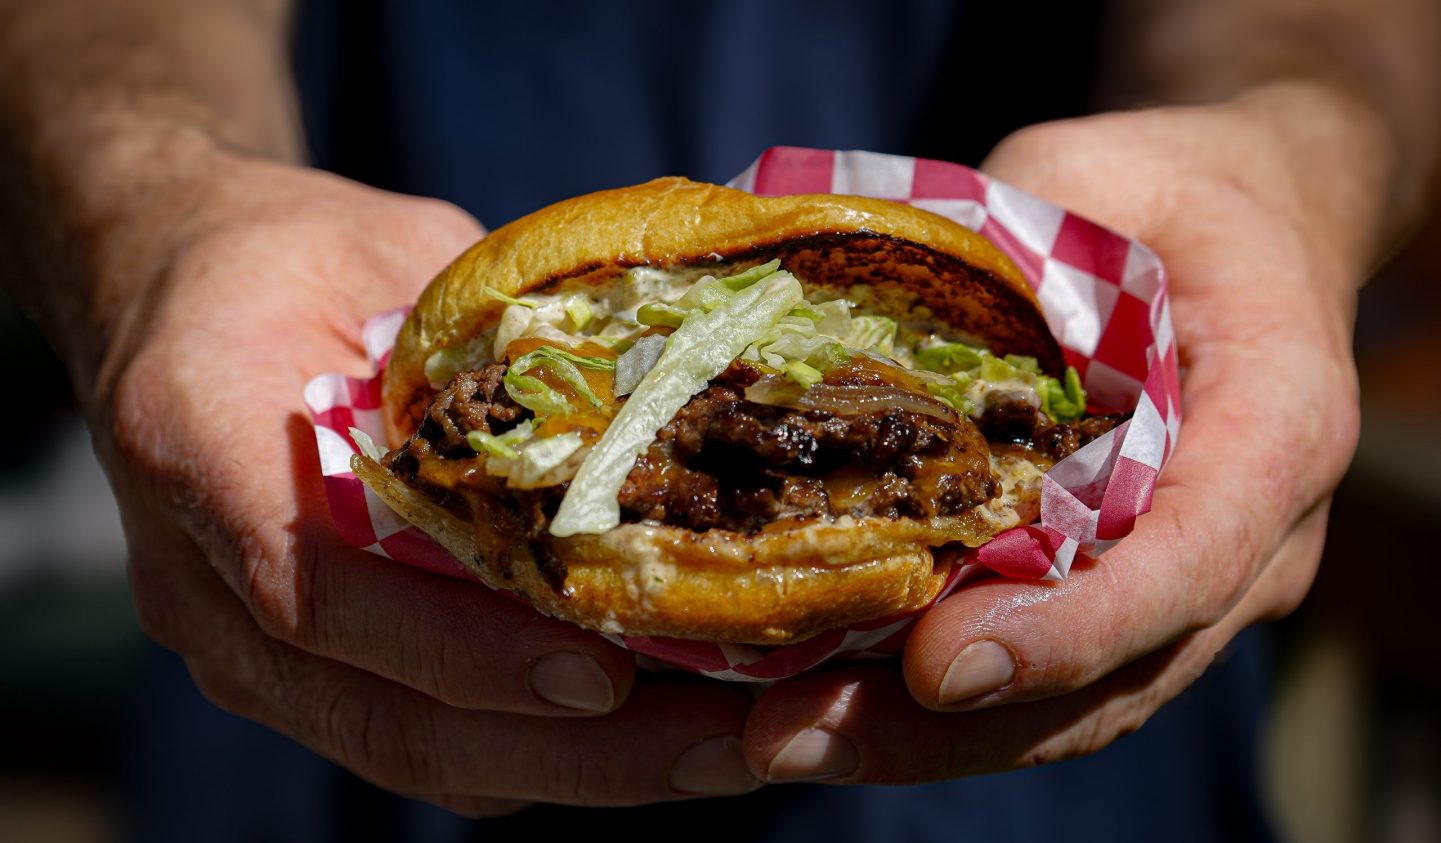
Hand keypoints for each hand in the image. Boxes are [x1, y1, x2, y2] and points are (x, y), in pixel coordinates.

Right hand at [90, 145, 758, 811]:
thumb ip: (489, 346)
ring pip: (408, 752)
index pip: (318, 589)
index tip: (599, 674)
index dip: (459, 648)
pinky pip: (417, 738)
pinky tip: (645, 737)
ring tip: (711, 756)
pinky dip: (535, 754)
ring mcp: (240, 642)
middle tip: (716, 749)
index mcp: (200, 440)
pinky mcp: (296, 669)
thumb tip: (660, 410)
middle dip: (565, 757)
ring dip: (570, 773)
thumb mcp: (388, 255)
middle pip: (380, 716)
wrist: (179, 288)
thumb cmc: (291, 257)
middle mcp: (199, 576)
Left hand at [742, 85, 1364, 781]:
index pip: (1191, 556)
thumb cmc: (1173, 194)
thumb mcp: (1098, 174)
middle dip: (950, 728)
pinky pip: (1038, 678)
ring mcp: (1189, 588)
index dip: (1076, 626)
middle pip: (1114, 672)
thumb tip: (849, 292)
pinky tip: (817, 703)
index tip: (943, 666)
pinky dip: (928, 708)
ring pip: (1069, 706)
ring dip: (919, 742)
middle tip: (792, 736)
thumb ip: (1009, 241)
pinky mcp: (1119, 598)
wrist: (1240, 230)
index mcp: (1277, 423)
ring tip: (774, 739)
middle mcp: (1250, 536)